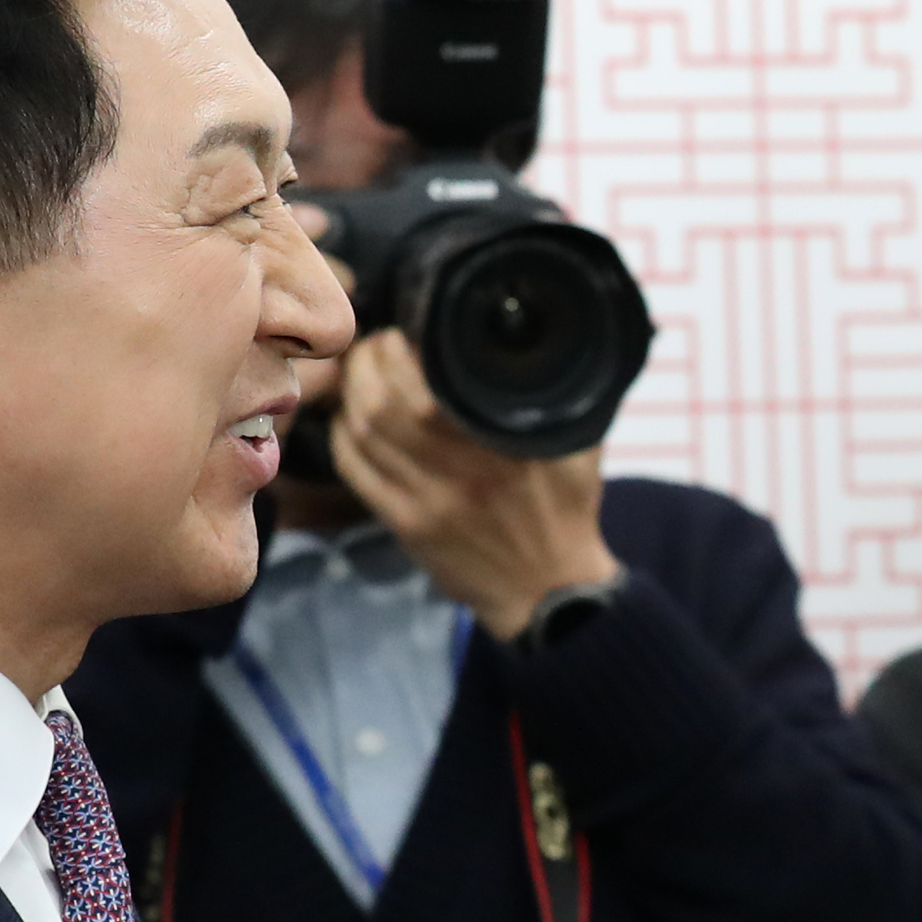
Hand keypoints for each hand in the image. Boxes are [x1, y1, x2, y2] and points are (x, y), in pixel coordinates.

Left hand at [323, 328, 620, 638]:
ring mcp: (428, 503)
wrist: (551, 591)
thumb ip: (559, 393)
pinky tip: (350, 419)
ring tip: (361, 373)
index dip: (403, 349)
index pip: (432, 383)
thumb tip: (539, 336)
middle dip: (368, 363)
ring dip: (351, 394)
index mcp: (505, 446)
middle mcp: (462, 473)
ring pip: (364, 434)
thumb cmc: (565, 509)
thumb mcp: (577, 444)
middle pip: (383, 404)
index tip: (407, 330)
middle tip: (375, 345)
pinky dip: (344, 437)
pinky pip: (356, 472)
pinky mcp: (407, 526)